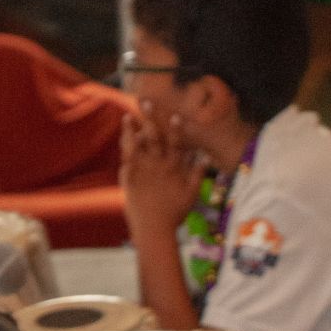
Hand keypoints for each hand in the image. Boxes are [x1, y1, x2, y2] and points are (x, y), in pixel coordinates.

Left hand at [120, 103, 203, 233]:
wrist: (153, 228)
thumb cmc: (174, 214)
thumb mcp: (191, 195)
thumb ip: (197, 175)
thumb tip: (205, 158)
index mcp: (173, 169)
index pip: (176, 145)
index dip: (176, 129)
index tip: (175, 115)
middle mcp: (158, 166)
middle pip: (155, 137)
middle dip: (151, 119)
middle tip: (146, 101)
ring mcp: (142, 170)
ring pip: (138, 144)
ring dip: (133, 128)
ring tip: (130, 114)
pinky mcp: (130, 176)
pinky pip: (127, 155)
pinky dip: (126, 142)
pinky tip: (125, 132)